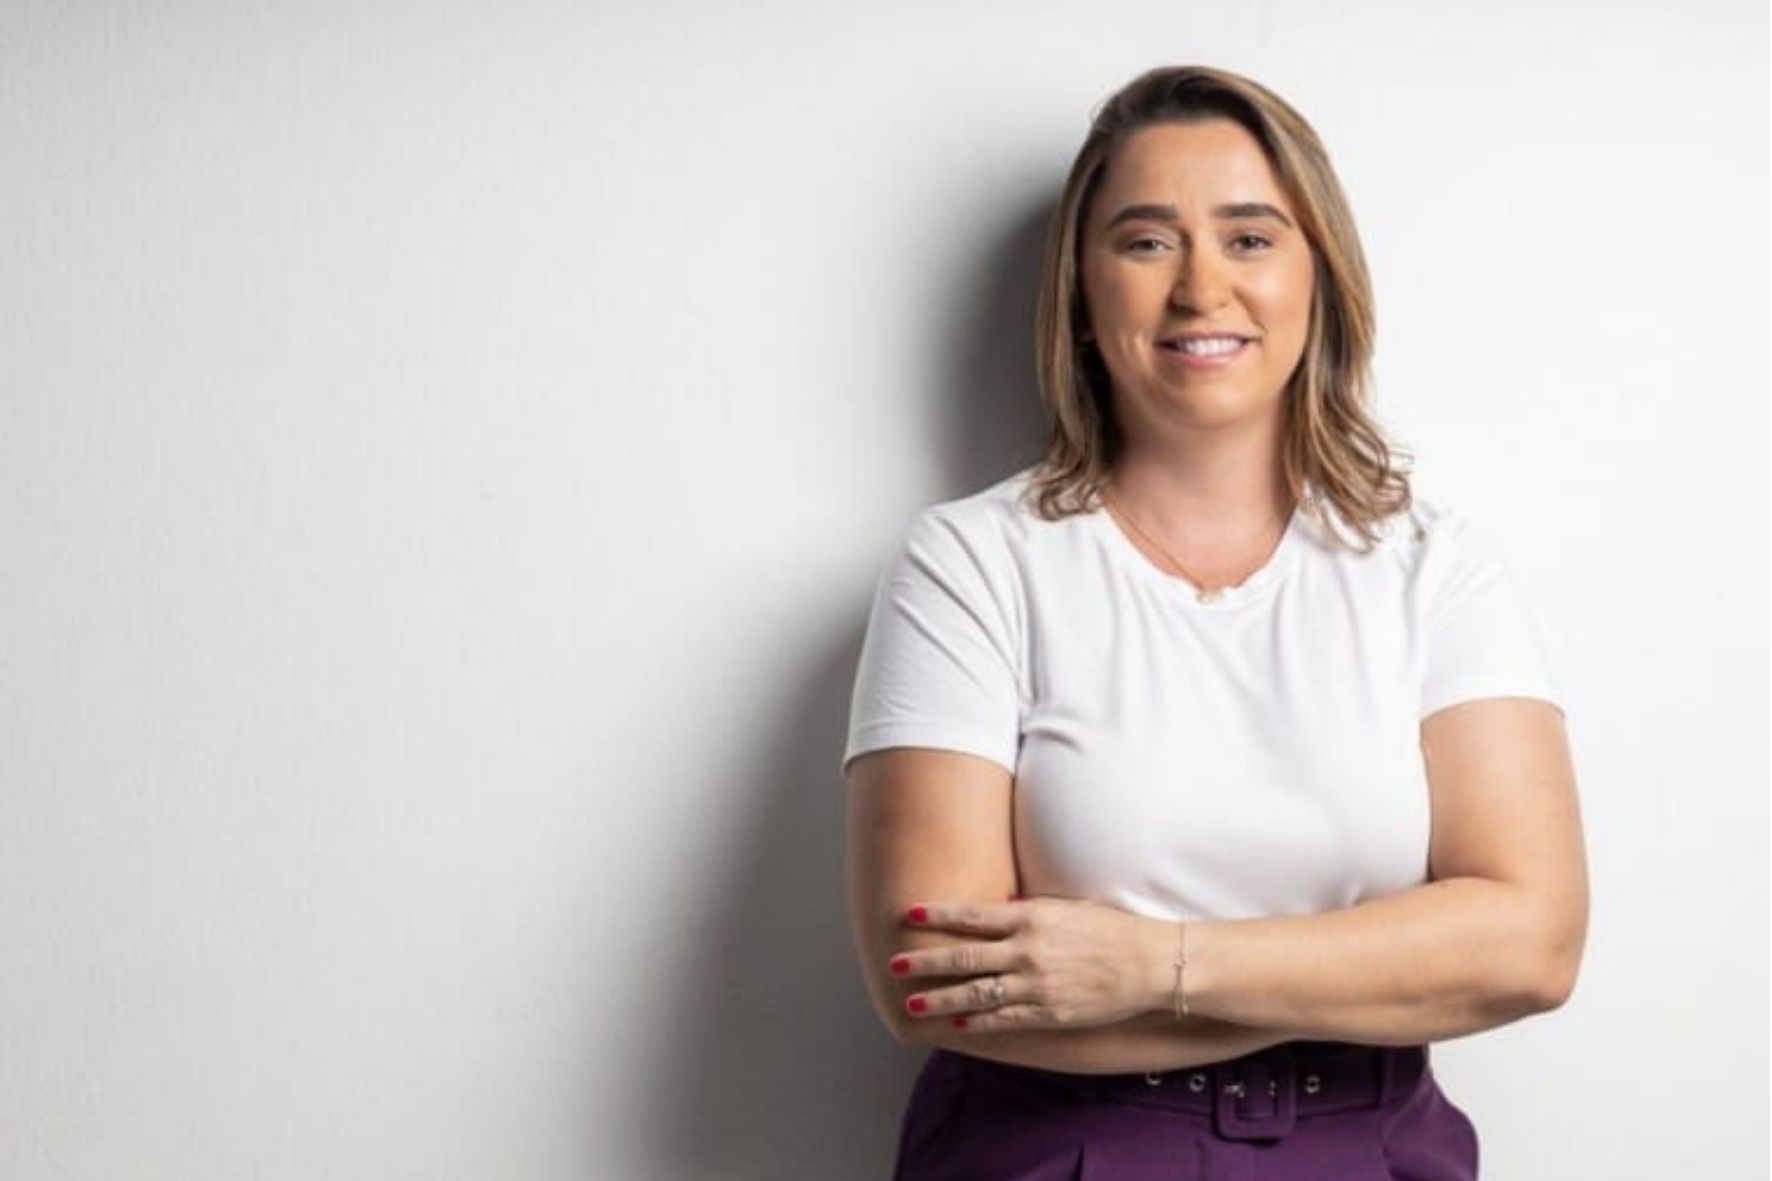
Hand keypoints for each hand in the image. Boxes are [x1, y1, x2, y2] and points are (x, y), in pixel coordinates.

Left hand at [892, 896, 1170, 1033]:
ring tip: (912, 1003)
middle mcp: (1028, 950)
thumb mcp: (1065, 907)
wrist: (1148, 963)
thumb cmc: (1109, 929)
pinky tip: (957, 1024)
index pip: (973, 915)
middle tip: (895, 964)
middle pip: (964, 956)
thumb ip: (1027, 912)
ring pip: (976, 993)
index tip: (910, 913)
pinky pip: (1005, 1019)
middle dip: (925, 962)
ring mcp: (1037, 984)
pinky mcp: (1049, 1013)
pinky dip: (978, 1022)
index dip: (939, 915)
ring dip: (941, 999)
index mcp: (1032, 917)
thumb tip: (995, 910)